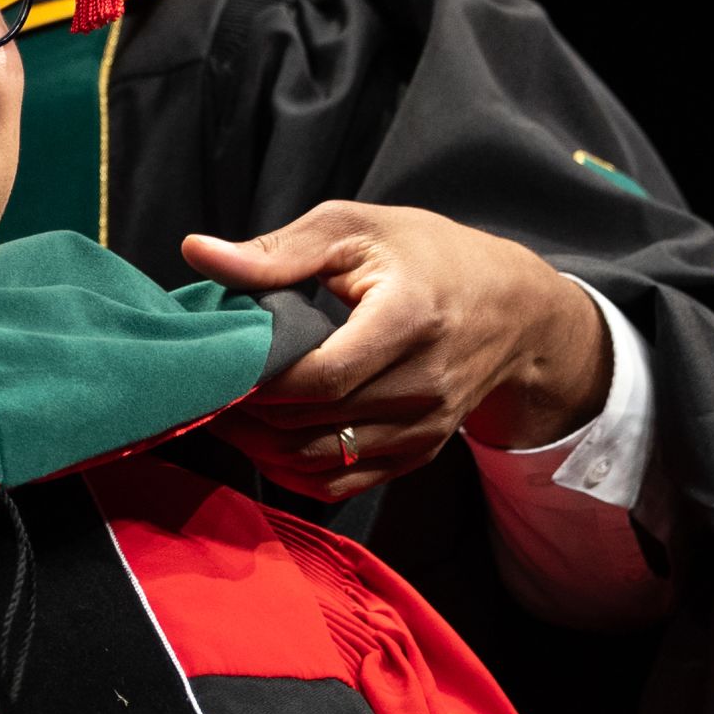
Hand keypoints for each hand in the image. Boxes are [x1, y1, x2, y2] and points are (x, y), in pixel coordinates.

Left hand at [183, 202, 609, 501]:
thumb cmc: (428, 257)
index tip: (214, 366)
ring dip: (260, 447)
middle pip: (314, 423)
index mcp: (410, 319)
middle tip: (201, 390)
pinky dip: (291, 473)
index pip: (322, 375)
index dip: (259, 382)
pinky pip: (341, 485)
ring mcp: (425, 428)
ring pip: (320, 462)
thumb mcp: (358, 228)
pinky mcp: (419, 454)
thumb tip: (198, 253)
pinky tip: (262, 444)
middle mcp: (425, 384)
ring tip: (221, 415)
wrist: (515, 310)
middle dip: (246, 415)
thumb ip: (279, 249)